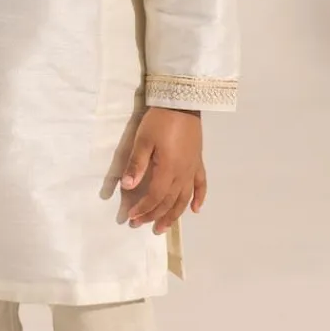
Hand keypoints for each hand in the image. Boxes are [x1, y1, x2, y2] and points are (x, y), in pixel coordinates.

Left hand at [120, 107, 206, 233]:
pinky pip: (201, 184)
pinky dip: (199, 198)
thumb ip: (136, 164)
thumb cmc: (160, 120)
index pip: (155, 197)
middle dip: (154, 216)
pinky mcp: (198, 162)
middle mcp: (183, 174)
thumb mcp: (143, 140)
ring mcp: (192, 169)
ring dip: (174, 215)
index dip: (143, 209)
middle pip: (169, 202)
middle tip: (140, 225)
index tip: (131, 217)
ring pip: (184, 199)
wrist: (182, 103)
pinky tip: (195, 210)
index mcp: (168, 169)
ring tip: (163, 227)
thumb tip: (128, 187)